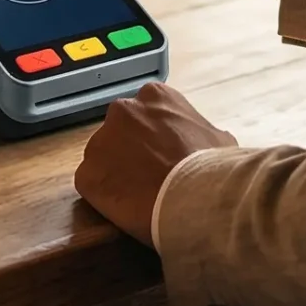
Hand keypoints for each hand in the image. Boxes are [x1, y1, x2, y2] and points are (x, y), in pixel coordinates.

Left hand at [74, 82, 235, 246]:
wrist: (196, 197)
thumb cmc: (212, 167)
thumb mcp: (218, 139)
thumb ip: (200, 133)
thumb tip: (205, 143)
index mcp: (155, 96)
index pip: (147, 114)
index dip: (155, 138)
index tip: (164, 156)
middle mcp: (122, 110)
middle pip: (121, 133)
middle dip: (131, 153)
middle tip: (150, 177)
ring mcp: (100, 142)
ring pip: (103, 159)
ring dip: (116, 174)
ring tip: (139, 197)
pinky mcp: (87, 175)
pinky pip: (92, 186)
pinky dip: (104, 198)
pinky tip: (126, 209)